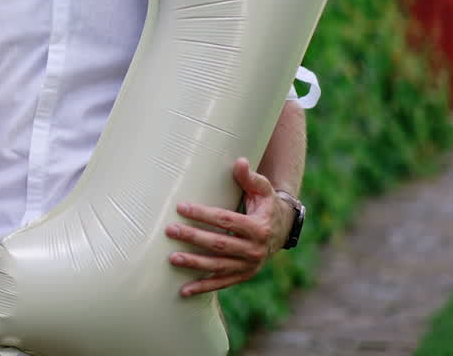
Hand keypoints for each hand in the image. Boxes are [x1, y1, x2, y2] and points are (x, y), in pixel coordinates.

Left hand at [165, 157, 292, 296]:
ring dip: (194, 263)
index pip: (226, 220)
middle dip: (193, 237)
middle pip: (219, 243)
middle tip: (170, 230)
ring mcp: (249, 265)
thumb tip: (239, 161)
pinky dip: (203, 287)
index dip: (203, 214)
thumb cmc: (266, 205)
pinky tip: (184, 290)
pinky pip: (221, 282)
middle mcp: (255, 249)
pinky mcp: (243, 275)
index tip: (181, 207)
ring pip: (218, 265)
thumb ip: (249, 177)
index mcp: (259, 227)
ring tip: (172, 258)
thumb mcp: (262, 190)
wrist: (283, 230)